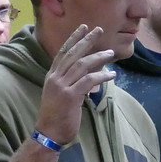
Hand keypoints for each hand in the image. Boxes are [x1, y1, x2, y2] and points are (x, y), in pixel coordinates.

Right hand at [36, 25, 114, 145]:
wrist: (48, 133)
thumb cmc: (56, 116)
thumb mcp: (60, 95)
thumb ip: (70, 82)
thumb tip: (88, 75)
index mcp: (52, 76)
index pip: (63, 52)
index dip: (73, 39)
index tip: (83, 28)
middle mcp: (55, 78)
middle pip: (73, 53)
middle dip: (86, 40)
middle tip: (99, 30)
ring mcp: (62, 86)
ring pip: (82, 65)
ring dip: (98, 57)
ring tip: (110, 52)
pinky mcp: (70, 96)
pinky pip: (88, 81)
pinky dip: (101, 76)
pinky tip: (112, 75)